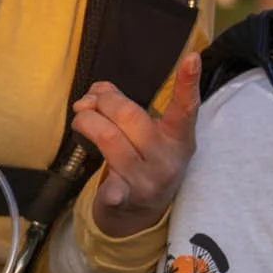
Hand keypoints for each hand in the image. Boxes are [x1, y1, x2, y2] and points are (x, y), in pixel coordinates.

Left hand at [69, 52, 200, 240]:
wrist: (141, 216)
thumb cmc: (144, 161)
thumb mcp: (147, 133)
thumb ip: (125, 105)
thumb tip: (98, 89)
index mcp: (179, 139)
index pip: (185, 108)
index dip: (188, 83)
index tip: (192, 57)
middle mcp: (167, 160)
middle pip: (130, 116)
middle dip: (103, 101)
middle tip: (89, 100)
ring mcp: (147, 182)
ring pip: (110, 139)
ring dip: (86, 121)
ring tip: (80, 118)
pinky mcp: (126, 200)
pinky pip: (113, 189)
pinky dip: (108, 188)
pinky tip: (108, 189)